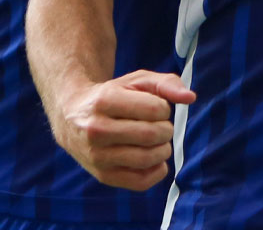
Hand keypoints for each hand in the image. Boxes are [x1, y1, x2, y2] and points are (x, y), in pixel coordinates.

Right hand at [52, 70, 195, 190]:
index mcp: (105, 100)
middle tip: (160, 127)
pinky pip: (140, 182)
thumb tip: (190, 97)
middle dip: (165, 130)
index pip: (154, 109)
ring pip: (147, 159)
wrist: (71, 118)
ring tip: (158, 142)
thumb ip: (166, 84)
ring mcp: (97, 156)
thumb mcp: (135, 81)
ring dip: (163, 150)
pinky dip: (157, 171)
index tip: (157, 109)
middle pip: (152, 135)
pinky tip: (155, 159)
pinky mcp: (102, 176)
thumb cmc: (112, 96)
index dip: (164, 109)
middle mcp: (97, 130)